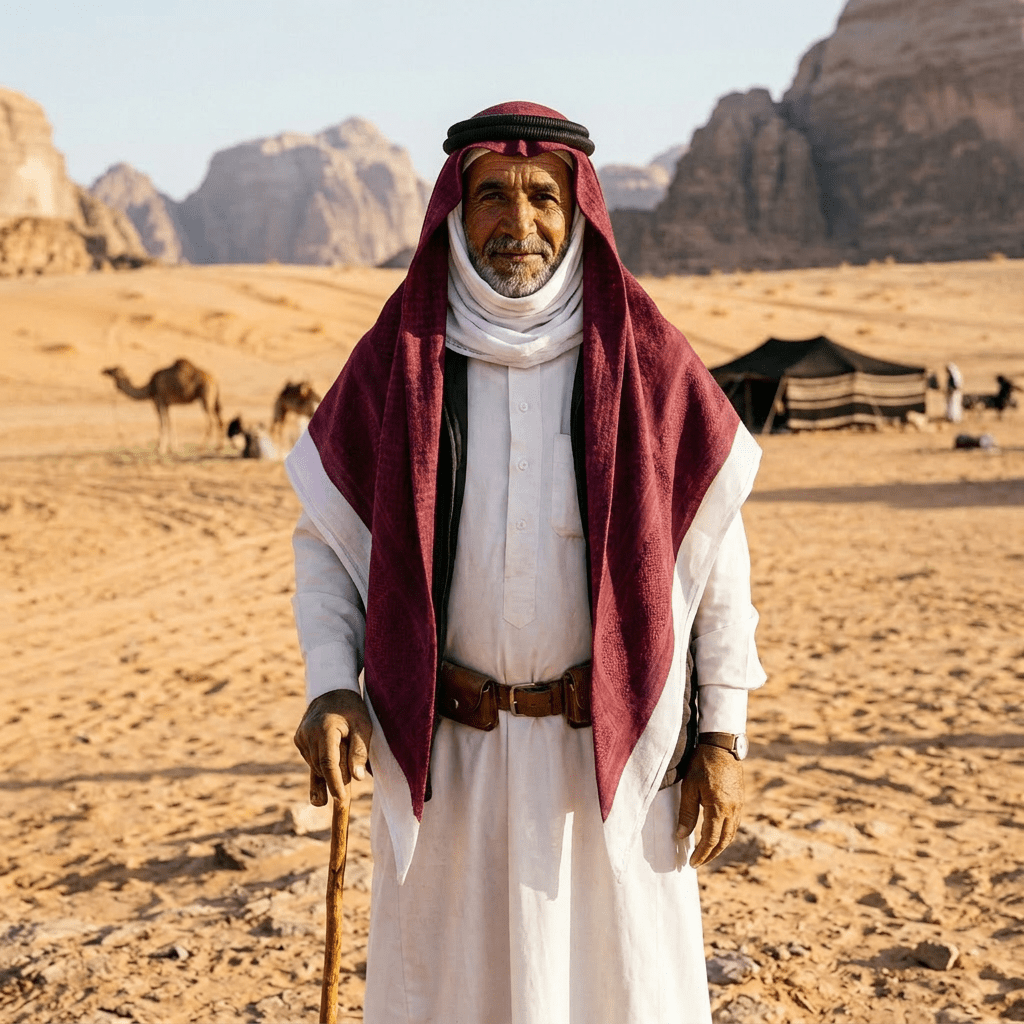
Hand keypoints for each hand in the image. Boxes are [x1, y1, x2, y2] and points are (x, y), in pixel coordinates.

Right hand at [293, 689, 371, 805]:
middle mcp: (308, 734)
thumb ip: (360, 751)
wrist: (331, 690)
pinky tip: (332, 753)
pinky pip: (312, 760)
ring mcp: (301, 737)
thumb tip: (357, 778)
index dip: (335, 783)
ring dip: (329, 772)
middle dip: (334, 781)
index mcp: (325, 729)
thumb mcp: (364, 726)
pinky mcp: (299, 739)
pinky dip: (322, 764)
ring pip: (316, 766)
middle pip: (322, 767)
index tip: (341, 800)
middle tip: (346, 793)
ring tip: (342, 758)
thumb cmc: (352, 709)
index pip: (329, 763)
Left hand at [676, 744, 742, 866]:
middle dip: (711, 854)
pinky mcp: (740, 799)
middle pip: (723, 841)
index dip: (702, 854)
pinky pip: (734, 824)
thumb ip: (687, 813)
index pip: (711, 840)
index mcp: (719, 808)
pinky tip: (717, 835)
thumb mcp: (689, 787)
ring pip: (731, 834)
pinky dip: (726, 835)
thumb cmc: (702, 763)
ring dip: (720, 846)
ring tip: (707, 853)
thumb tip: (681, 836)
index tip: (693, 863)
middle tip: (699, 862)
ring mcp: (739, 805)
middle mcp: (732, 810)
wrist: (722, 745)